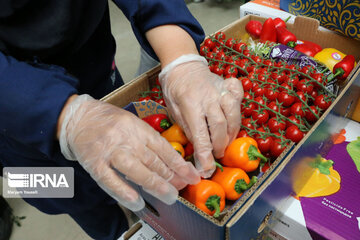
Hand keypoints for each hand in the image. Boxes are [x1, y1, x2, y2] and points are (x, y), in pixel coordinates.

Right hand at [58, 95, 199, 210]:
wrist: (77, 117)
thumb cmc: (107, 120)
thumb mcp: (131, 122)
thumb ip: (147, 140)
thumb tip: (167, 162)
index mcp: (137, 128)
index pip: (162, 148)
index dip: (179, 163)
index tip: (191, 174)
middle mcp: (126, 139)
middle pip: (152, 160)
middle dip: (171, 176)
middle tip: (183, 188)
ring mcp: (110, 151)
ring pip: (135, 170)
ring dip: (154, 184)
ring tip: (169, 196)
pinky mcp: (94, 163)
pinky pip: (110, 180)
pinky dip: (124, 192)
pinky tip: (137, 201)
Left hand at [159, 54, 242, 177]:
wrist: (182, 66)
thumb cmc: (175, 91)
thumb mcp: (173, 111)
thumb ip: (187, 127)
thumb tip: (200, 149)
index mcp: (190, 104)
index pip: (201, 134)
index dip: (205, 154)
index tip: (207, 169)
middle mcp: (208, 97)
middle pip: (220, 126)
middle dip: (220, 145)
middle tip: (217, 155)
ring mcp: (221, 89)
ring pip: (233, 114)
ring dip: (232, 132)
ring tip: (226, 142)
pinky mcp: (229, 84)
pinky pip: (239, 96)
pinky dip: (240, 107)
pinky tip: (234, 117)